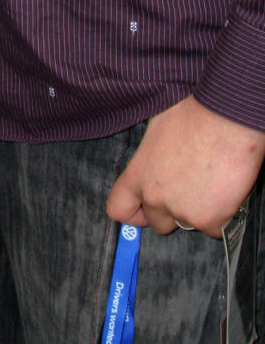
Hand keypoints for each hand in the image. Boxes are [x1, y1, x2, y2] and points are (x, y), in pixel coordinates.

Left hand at [106, 95, 264, 236]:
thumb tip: (156, 159)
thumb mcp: (157, 129)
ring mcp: (183, 212)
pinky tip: (225, 190)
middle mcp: (156, 197)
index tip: (143, 210)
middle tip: (187, 190)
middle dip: (170, 211)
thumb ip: (151, 156)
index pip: (118, 208)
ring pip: (188, 223)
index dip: (132, 213)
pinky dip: (221, 215)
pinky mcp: (210, 221)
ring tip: (210, 182)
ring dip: (197, 211)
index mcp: (138, 174)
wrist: (226, 119)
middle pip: (157, 222)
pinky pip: (214, 228)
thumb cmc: (192, 114)